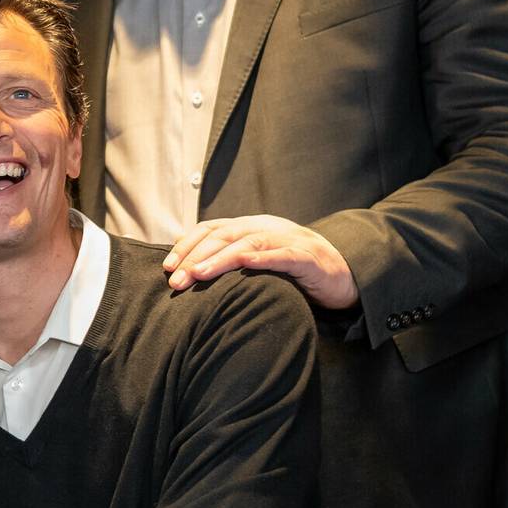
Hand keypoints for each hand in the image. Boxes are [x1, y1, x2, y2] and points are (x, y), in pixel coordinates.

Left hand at [164, 215, 358, 309]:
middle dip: (195, 256)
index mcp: (250, 227)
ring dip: (220, 259)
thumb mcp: (256, 261)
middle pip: (224, 235)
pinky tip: (246, 264)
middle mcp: (265, 227)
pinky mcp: (307, 257)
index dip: (186, 245)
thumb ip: (228, 260)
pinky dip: (263, 258)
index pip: (211, 229)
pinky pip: (283, 255)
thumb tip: (187, 269)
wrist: (341, 273)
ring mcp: (287, 239)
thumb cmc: (291, 271)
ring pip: (248, 243)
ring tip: (199, 274)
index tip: (166, 267)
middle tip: (176, 280)